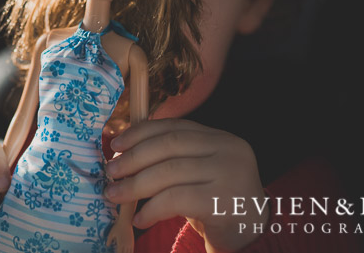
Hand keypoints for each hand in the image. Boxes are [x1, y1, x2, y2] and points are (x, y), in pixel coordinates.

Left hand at [103, 119, 266, 252]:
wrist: (252, 236)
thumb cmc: (217, 203)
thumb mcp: (200, 171)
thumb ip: (173, 157)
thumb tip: (122, 153)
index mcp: (221, 138)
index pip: (174, 127)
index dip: (141, 133)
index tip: (116, 145)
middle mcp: (229, 150)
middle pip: (169, 146)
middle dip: (134, 158)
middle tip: (111, 172)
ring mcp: (229, 175)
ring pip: (169, 173)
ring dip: (135, 185)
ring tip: (115, 196)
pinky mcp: (222, 202)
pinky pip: (175, 200)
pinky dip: (152, 209)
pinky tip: (140, 219)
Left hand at [107, 222, 134, 252]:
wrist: (125, 221)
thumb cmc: (117, 227)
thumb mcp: (111, 233)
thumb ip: (109, 240)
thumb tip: (107, 245)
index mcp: (120, 244)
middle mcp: (126, 245)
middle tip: (119, 252)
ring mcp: (130, 244)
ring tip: (123, 252)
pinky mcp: (132, 242)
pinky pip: (132, 250)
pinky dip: (130, 252)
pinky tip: (128, 252)